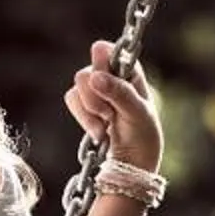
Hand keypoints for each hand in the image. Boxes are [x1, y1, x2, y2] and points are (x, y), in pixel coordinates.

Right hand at [66, 41, 161, 171]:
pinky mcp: (83, 106)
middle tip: (110, 113)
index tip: (102, 80)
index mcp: (130, 71)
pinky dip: (84, 119)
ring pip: (77, 88)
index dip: (100, 62)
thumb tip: (95, 76)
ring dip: (90, 110)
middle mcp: (110, 76)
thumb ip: (118, 92)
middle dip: (94, 96)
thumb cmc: (143, 135)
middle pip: (86, 72)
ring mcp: (94, 91)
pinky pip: (71, 101)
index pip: (107, 51)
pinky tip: (99, 131)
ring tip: (107, 124)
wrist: (131, 164)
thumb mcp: (137, 113)